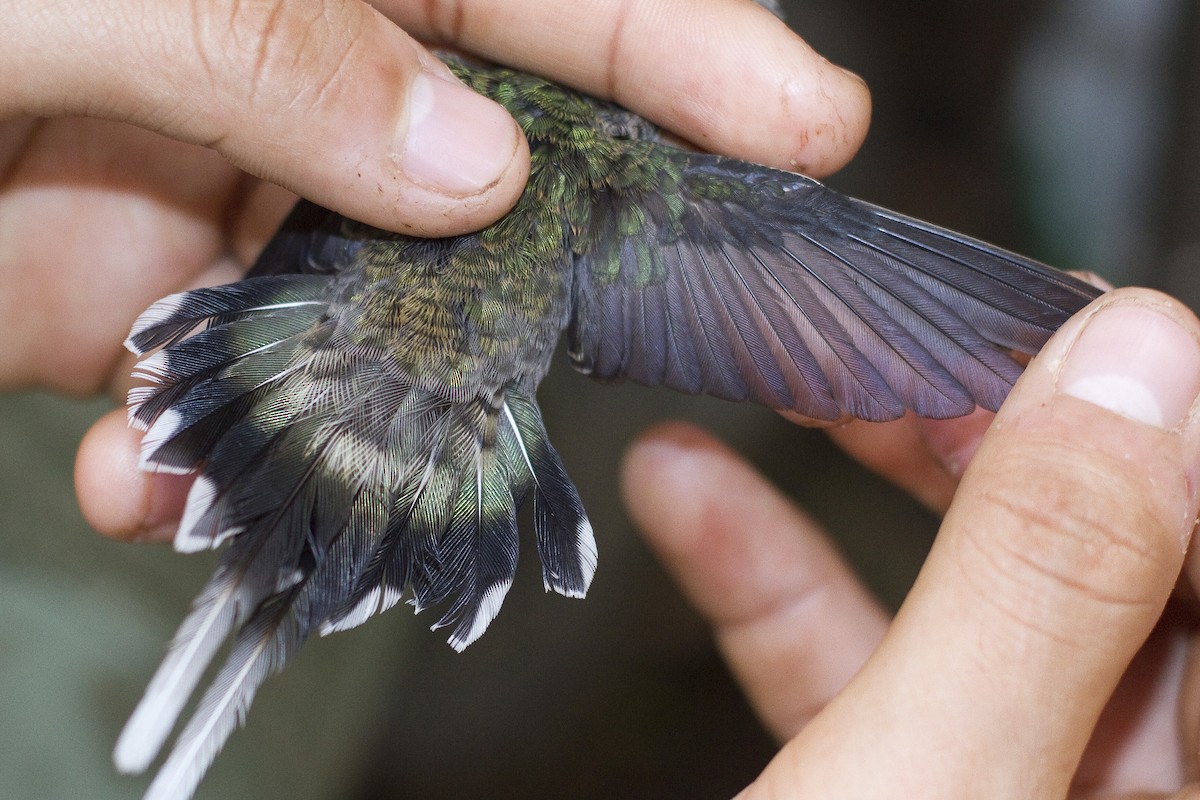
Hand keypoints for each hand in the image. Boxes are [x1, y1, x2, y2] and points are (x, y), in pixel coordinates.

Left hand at [34, 0, 868, 537]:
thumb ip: (274, 41)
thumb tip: (472, 159)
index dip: (690, 47)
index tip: (811, 125)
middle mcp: (289, 63)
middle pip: (489, 155)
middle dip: (543, 261)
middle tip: (603, 342)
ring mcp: (223, 187)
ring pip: (369, 305)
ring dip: (348, 400)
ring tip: (308, 462)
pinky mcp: (139, 299)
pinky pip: (235, 383)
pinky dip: (203, 453)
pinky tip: (141, 484)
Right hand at [624, 289, 1199, 797]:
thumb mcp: (925, 779)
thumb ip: (1035, 579)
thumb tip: (1131, 361)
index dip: (1168, 423)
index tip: (1062, 322)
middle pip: (1116, 563)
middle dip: (990, 434)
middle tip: (899, 342)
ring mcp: (1016, 797)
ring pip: (986, 605)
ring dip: (865, 486)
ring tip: (781, 382)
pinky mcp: (903, 796)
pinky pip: (868, 669)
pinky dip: (779, 581)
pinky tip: (691, 494)